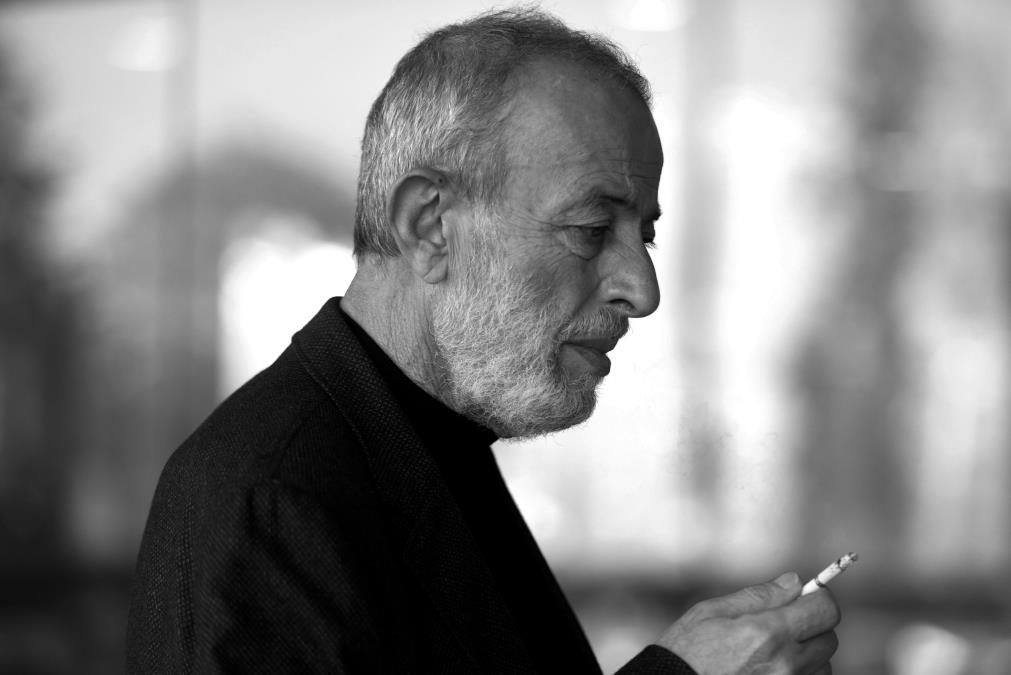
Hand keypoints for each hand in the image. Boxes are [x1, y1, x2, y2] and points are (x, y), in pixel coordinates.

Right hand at [654, 572, 839, 674]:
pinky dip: (801, 672)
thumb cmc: (687, 651)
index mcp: (767, 633)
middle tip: (783, 622)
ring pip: (823, 664)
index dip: (818, 597)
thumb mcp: (713, 612)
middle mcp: (785, 664)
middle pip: (829, 638)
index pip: (825, 609)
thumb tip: (795, 581)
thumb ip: (759, 596)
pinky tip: (773, 666)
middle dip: (811, 624)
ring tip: (773, 650)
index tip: (805, 596)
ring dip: (807, 653)